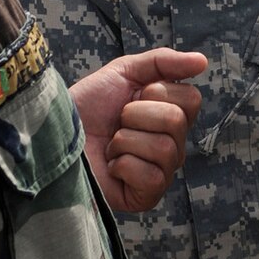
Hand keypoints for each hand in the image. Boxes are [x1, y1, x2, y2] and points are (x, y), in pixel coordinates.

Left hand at [70, 47, 206, 211]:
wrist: (55, 132)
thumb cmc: (88, 106)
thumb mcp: (125, 72)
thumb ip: (163, 62)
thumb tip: (203, 61)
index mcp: (171, 116)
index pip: (192, 99)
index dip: (158, 92)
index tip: (134, 96)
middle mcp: (172, 145)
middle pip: (177, 121)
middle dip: (136, 115)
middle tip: (118, 122)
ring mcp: (162, 172)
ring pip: (164, 148)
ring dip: (126, 140)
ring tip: (111, 145)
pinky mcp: (146, 196)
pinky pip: (152, 177)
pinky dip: (124, 165)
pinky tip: (112, 166)